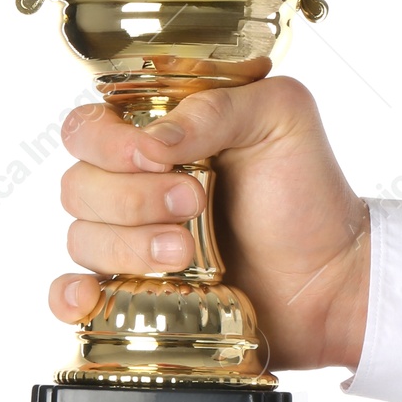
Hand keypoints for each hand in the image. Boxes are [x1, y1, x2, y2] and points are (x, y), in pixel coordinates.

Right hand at [47, 77, 369, 369]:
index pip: (89, 129)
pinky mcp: (132, 295)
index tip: (156, 158)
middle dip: (132, 198)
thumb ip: (218, 106)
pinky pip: (69, 296)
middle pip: (79, 185)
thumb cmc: (308, 196)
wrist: (332, 280)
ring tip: (186, 256)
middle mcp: (134, 187)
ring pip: (81, 238)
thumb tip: (149, 141)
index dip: (109, 144)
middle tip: (193, 203)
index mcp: (158, 137)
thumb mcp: (282, 119)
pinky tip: (92, 296)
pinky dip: (70, 296)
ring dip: (128, 246)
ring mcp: (130, 243)